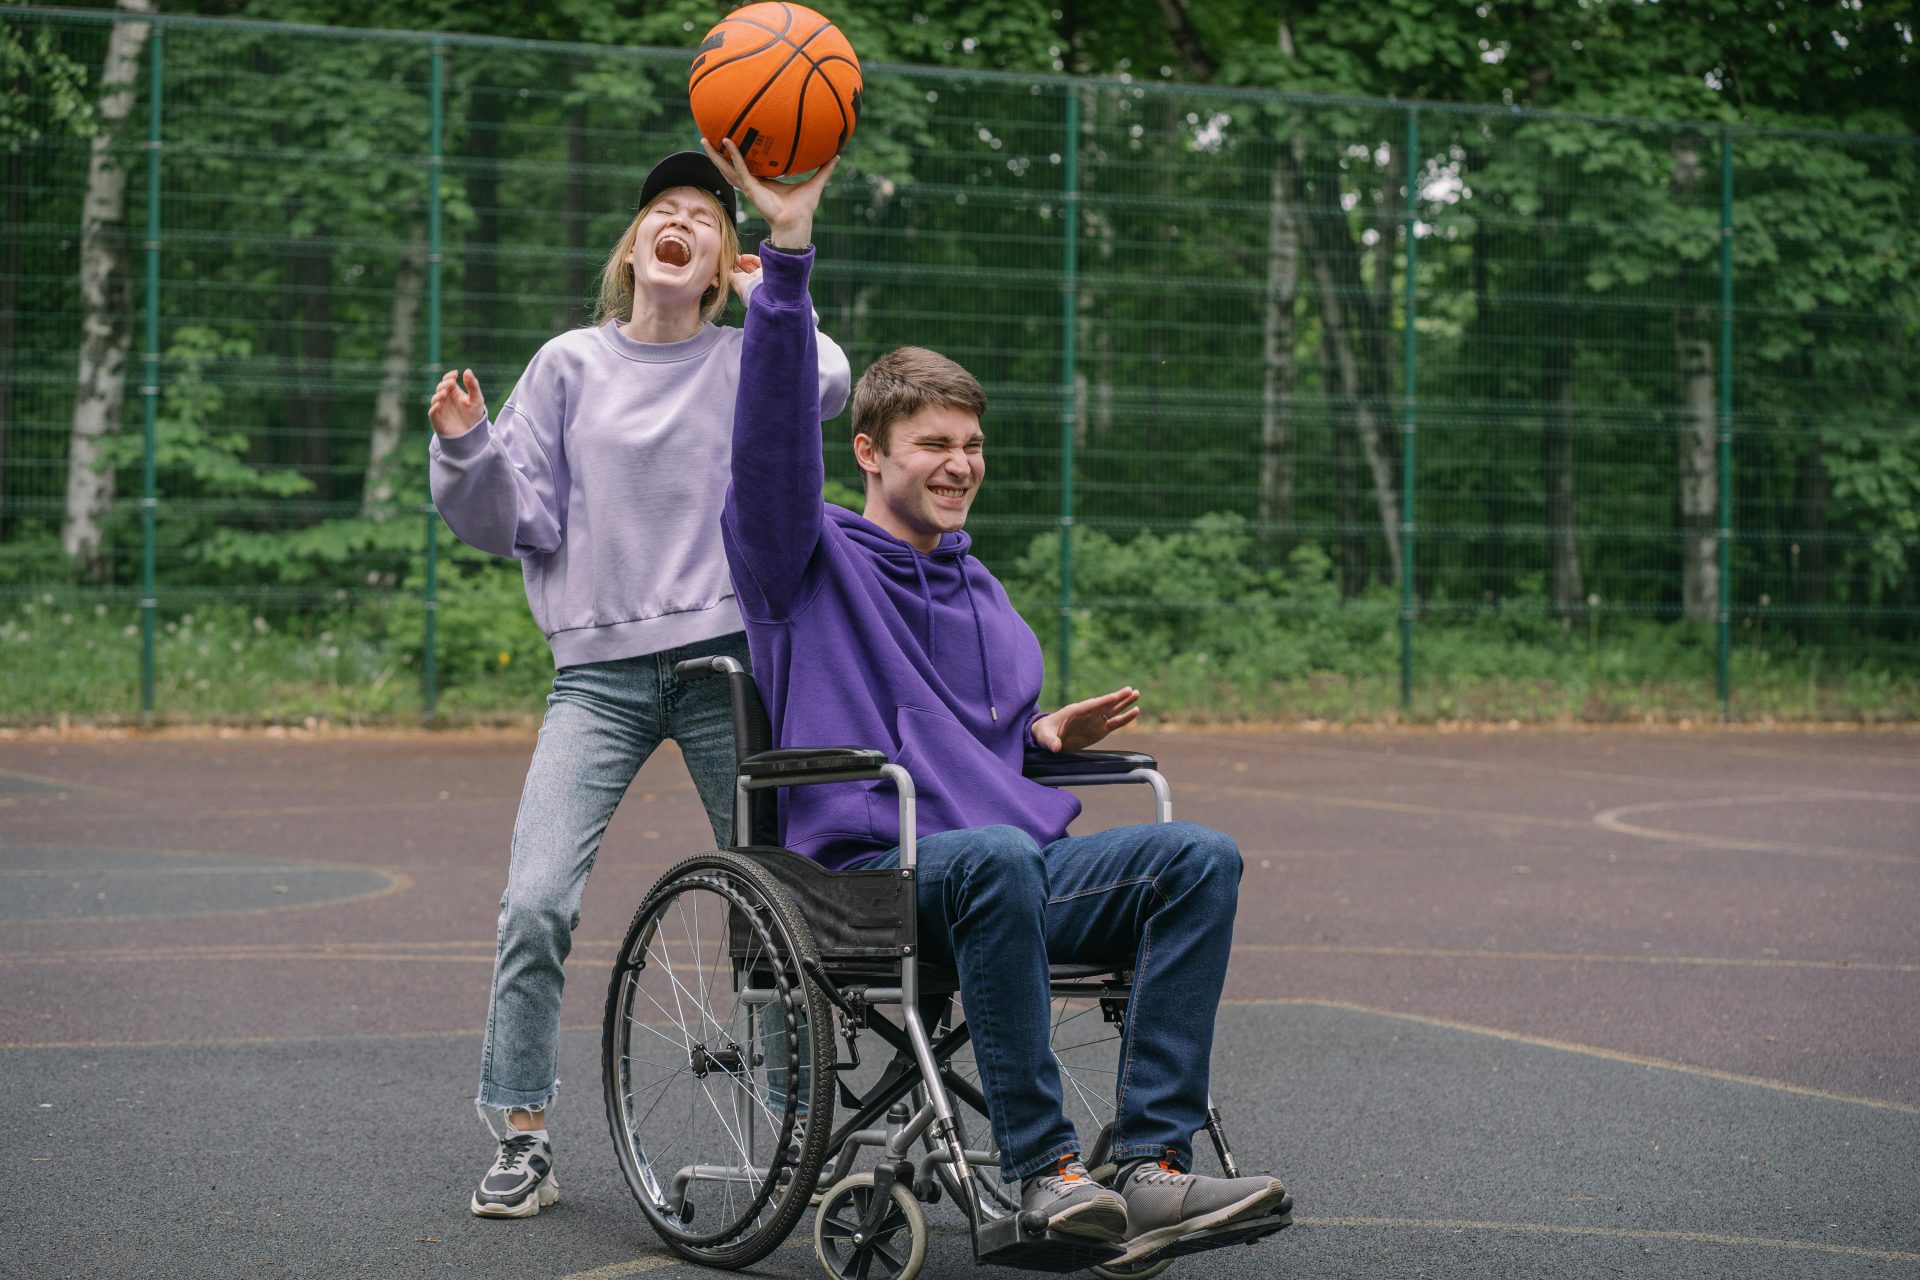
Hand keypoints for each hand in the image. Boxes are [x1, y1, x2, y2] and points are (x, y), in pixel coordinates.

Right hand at [429, 369, 485, 436]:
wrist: (472, 434)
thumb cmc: (474, 415)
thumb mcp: (476, 399)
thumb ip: (473, 385)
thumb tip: (467, 371)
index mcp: (453, 391)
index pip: (448, 380)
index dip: (449, 376)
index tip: (455, 374)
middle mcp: (445, 399)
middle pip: (440, 388)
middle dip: (445, 384)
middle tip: (452, 382)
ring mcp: (441, 409)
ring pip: (435, 399)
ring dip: (439, 395)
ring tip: (446, 392)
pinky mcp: (438, 420)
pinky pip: (432, 413)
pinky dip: (434, 408)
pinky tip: (439, 404)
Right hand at [700, 137, 838, 249]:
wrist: (797, 222)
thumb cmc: (804, 207)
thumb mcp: (815, 182)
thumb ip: (824, 169)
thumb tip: (837, 155)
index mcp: (763, 183)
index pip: (746, 166)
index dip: (737, 155)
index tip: (731, 140)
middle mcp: (752, 184)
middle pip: (729, 166)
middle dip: (717, 154)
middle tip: (707, 138)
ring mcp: (749, 186)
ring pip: (727, 168)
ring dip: (715, 155)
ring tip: (704, 140)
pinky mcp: (751, 188)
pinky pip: (740, 168)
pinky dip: (733, 155)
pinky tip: (727, 142)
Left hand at [730, 252, 761, 295]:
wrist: (756, 287)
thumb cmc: (743, 286)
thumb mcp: (731, 279)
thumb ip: (728, 273)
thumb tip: (724, 267)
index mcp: (745, 288)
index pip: (739, 277)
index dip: (733, 270)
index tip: (727, 264)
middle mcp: (753, 283)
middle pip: (745, 271)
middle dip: (737, 264)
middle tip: (731, 258)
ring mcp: (760, 276)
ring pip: (751, 266)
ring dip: (742, 261)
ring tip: (735, 256)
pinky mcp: (765, 270)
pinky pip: (758, 262)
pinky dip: (750, 258)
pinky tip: (743, 257)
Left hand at [1031, 686, 1140, 753]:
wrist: (1047, 736)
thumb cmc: (1044, 733)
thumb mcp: (1044, 736)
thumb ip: (1050, 741)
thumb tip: (1055, 747)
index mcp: (1074, 711)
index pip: (1091, 705)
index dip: (1103, 701)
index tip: (1115, 696)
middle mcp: (1087, 714)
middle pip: (1105, 704)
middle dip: (1117, 698)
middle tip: (1132, 691)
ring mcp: (1094, 721)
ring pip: (1112, 711)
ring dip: (1124, 704)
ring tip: (1137, 695)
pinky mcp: (1098, 730)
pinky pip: (1114, 724)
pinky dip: (1124, 719)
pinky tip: (1135, 712)